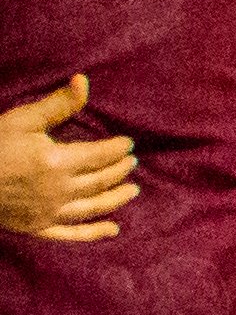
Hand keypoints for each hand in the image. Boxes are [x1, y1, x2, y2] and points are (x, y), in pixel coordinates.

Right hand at [0, 80, 136, 242]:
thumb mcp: (23, 121)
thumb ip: (57, 105)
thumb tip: (84, 80)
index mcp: (58, 162)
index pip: (101, 155)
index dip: (117, 149)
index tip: (127, 144)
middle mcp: (59, 190)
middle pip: (101, 180)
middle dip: (120, 170)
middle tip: (131, 162)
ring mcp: (49, 212)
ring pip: (94, 207)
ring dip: (116, 198)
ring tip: (133, 191)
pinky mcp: (37, 228)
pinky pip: (72, 234)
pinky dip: (94, 233)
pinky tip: (112, 229)